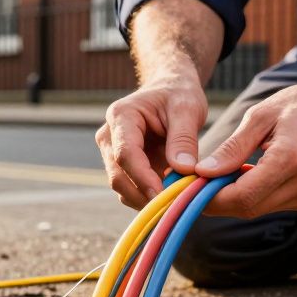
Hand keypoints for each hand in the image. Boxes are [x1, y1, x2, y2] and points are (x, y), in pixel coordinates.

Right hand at [96, 72, 208, 207]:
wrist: (170, 90)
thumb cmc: (178, 95)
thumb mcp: (187, 109)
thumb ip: (184, 139)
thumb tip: (183, 170)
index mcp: (121, 116)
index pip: (125, 154)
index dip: (143, 178)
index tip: (163, 195)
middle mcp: (109, 136)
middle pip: (118, 175)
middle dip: (143, 194)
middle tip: (174, 206)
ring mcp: (112, 153)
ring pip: (122, 187)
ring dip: (146, 199)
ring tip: (176, 201)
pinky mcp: (122, 167)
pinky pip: (131, 190)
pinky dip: (148, 198)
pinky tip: (170, 197)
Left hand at [194, 75, 296, 217]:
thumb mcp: (260, 116)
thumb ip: (232, 148)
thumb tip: (203, 172)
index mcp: (292, 158)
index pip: (242, 196)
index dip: (211, 198)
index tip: (191, 188)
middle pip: (249, 208)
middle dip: (219, 200)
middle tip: (200, 182)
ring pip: (260, 209)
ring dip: (237, 197)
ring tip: (224, 174)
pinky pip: (274, 205)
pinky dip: (256, 194)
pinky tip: (251, 174)